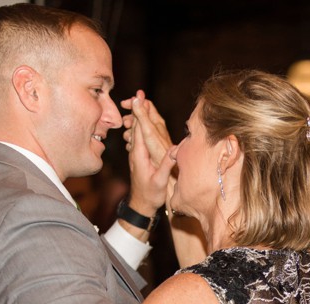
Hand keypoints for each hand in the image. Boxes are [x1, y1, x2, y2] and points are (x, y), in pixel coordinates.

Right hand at [121, 91, 172, 166]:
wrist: (166, 170)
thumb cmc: (158, 151)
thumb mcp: (148, 131)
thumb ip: (142, 115)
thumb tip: (136, 97)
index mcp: (156, 121)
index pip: (145, 104)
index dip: (134, 102)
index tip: (123, 104)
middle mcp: (155, 127)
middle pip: (140, 116)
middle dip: (130, 118)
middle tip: (125, 124)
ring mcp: (153, 137)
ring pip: (137, 128)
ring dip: (130, 131)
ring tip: (128, 138)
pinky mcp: (150, 146)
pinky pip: (138, 139)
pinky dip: (132, 140)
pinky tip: (130, 146)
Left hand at [123, 95, 174, 217]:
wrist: (141, 205)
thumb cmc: (151, 195)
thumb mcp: (160, 181)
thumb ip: (167, 165)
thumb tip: (174, 149)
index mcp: (140, 154)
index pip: (140, 129)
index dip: (141, 112)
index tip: (140, 97)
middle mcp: (136, 151)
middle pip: (136, 125)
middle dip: (137, 109)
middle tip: (138, 92)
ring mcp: (136, 153)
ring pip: (135, 131)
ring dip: (137, 115)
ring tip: (138, 101)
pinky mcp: (139, 156)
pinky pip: (138, 137)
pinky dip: (139, 126)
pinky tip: (140, 121)